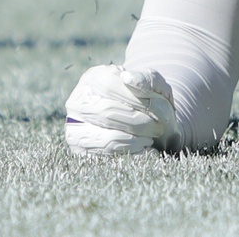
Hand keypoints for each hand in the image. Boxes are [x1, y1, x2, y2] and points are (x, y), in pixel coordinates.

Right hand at [65, 64, 181, 157]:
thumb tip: (127, 78)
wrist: (147, 127)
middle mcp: (78, 103)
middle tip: (159, 127)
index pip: (109, 86)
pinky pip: (107, 160)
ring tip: (149, 139)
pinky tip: (143, 151)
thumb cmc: (148, 102)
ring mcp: (76, 130)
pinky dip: (132, 157)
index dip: (137, 100)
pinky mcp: (82, 155)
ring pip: (106, 139)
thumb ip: (146, 78)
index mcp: (93, 79)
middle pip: (106, 112)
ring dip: (136, 141)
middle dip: (140, 122)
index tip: (163, 111)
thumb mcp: (154, 85)